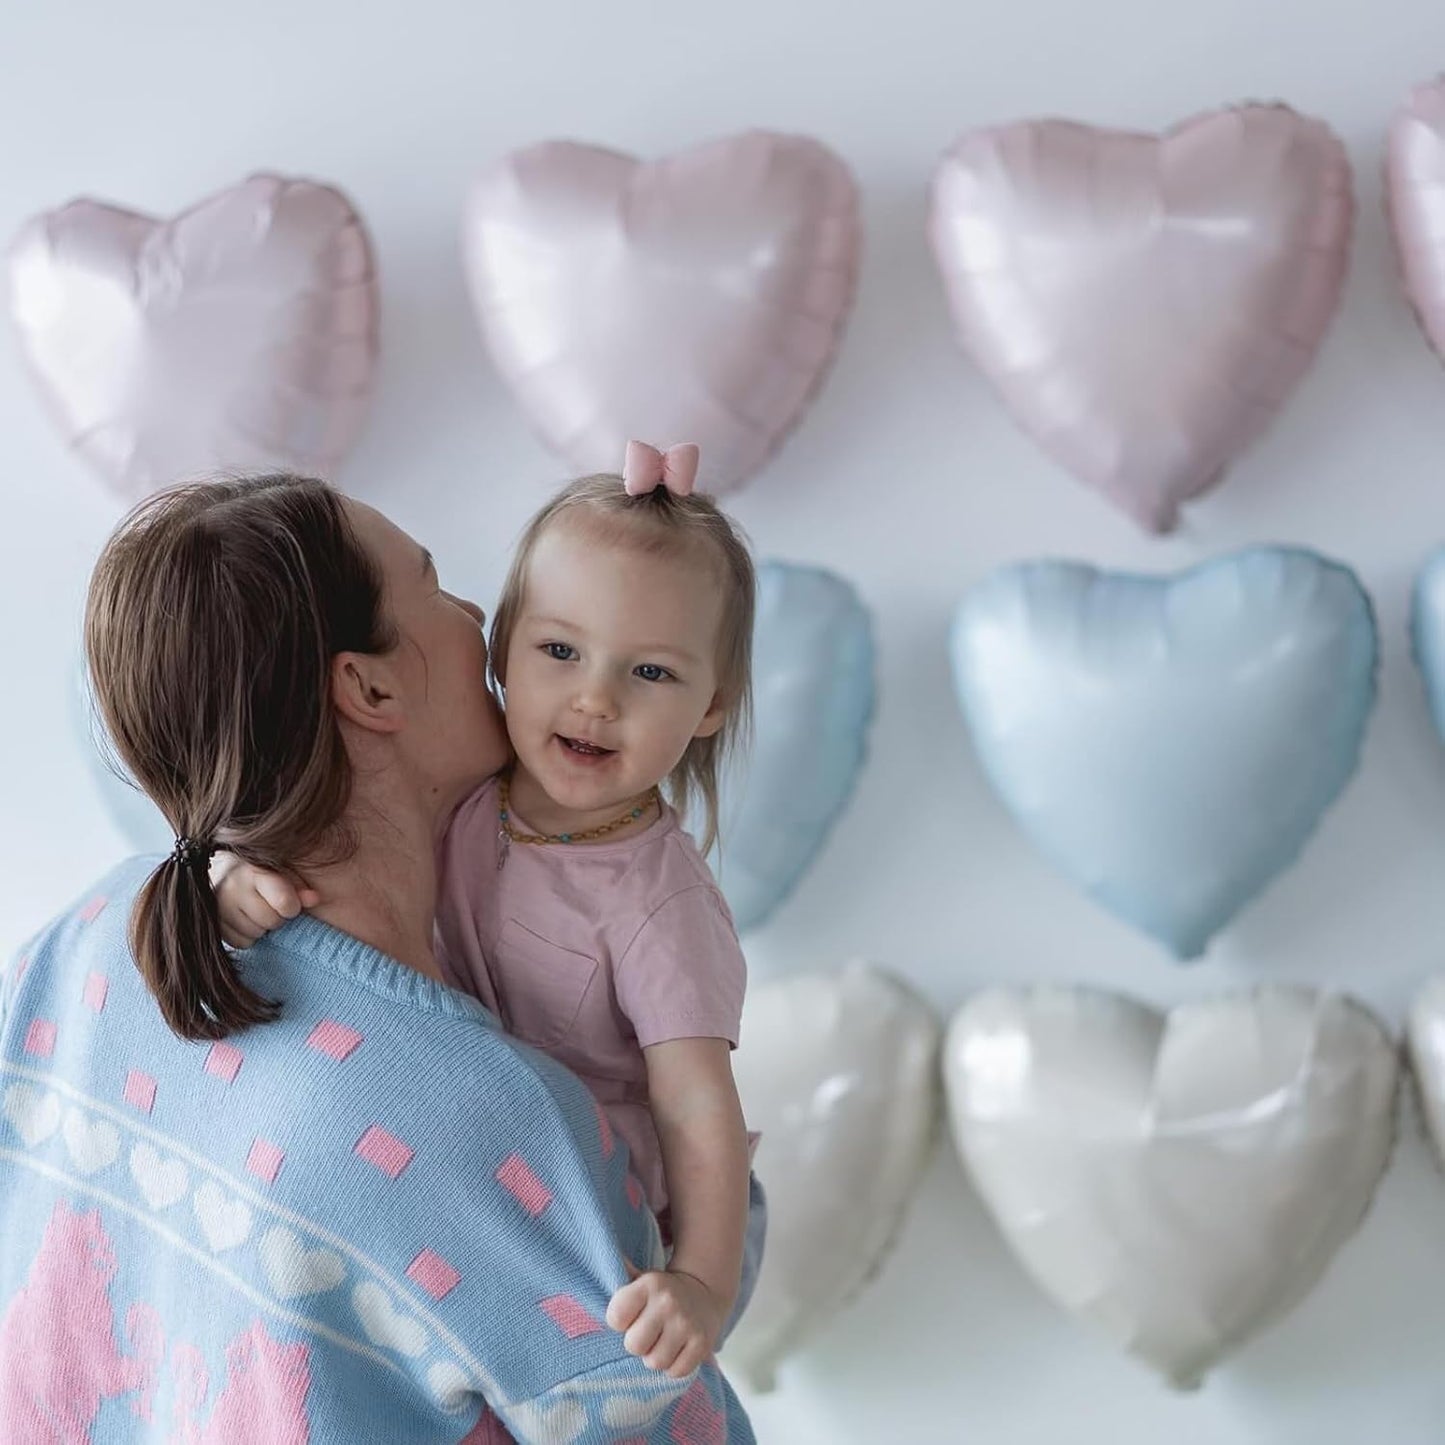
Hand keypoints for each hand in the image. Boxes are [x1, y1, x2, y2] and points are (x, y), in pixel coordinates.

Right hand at [209, 853, 317, 948]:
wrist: (231, 874)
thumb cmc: (268, 874)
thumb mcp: (287, 874)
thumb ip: (301, 887)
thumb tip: (314, 899)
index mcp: (255, 868)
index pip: (284, 902)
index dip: (292, 907)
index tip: (290, 903)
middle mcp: (232, 884)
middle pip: (271, 921)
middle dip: (276, 917)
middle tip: (271, 906)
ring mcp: (217, 904)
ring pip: (255, 933)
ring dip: (262, 927)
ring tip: (257, 911)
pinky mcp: (212, 922)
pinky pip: (240, 942)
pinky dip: (248, 936)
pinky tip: (246, 920)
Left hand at [604, 1267, 728, 1378]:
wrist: (703, 1293)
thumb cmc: (660, 1293)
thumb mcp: (640, 1280)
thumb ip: (618, 1278)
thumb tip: (598, 1263)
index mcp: (649, 1284)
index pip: (615, 1317)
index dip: (619, 1322)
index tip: (629, 1318)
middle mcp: (668, 1302)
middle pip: (633, 1345)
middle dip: (637, 1344)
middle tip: (646, 1333)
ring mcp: (687, 1324)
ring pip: (655, 1362)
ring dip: (655, 1357)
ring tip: (661, 1342)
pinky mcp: (702, 1344)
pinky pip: (676, 1372)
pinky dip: (674, 1366)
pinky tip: (676, 1349)